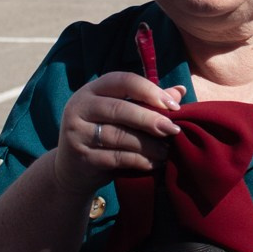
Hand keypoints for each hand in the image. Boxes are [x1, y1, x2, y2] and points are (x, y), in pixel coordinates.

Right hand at [56, 71, 184, 185]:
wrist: (72, 171)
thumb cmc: (103, 135)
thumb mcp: (120, 115)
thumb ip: (146, 102)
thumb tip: (180, 91)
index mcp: (92, 90)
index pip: (123, 80)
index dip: (150, 91)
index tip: (173, 106)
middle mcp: (79, 106)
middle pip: (120, 109)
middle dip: (151, 119)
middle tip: (173, 130)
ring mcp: (77, 132)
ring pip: (119, 135)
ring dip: (148, 144)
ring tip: (167, 151)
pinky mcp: (81, 157)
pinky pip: (116, 157)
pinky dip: (139, 160)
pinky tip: (154, 163)